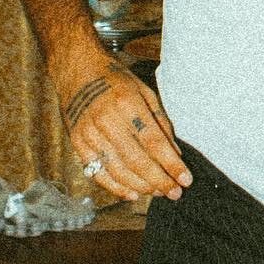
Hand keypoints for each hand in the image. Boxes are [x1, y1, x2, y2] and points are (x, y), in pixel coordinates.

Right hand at [58, 54, 190, 202]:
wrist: (77, 69)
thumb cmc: (115, 79)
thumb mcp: (144, 90)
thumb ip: (160, 121)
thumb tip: (174, 152)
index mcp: (127, 103)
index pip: (154, 142)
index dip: (171, 164)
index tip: (186, 179)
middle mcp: (107, 120)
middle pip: (137, 160)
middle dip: (159, 180)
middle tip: (175, 193)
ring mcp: (89, 133)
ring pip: (118, 170)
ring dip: (141, 186)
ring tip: (159, 192)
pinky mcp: (77, 142)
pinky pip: (97, 172)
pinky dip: (116, 187)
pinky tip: (133, 194)